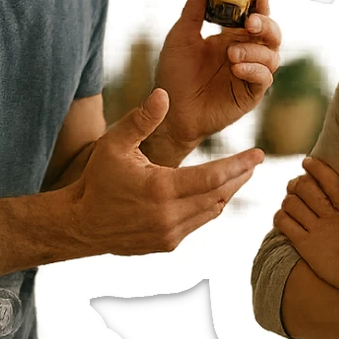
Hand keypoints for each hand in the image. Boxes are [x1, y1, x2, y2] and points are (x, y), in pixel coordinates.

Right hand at [67, 89, 262, 254]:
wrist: (80, 223)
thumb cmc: (97, 179)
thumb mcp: (114, 144)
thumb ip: (141, 119)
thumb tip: (163, 94)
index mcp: (161, 189)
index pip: (213, 177)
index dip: (239, 165)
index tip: (259, 154)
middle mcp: (169, 216)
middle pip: (220, 195)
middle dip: (240, 177)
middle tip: (255, 162)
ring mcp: (170, 234)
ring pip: (212, 211)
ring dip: (227, 192)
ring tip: (240, 175)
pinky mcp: (167, 245)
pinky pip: (198, 223)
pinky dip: (210, 206)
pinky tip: (215, 193)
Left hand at [148, 0, 280, 162]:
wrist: (170, 111)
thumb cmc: (174, 75)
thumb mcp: (180, 37)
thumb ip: (193, 11)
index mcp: (231, 37)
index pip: (254, 16)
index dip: (261, 4)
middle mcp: (246, 53)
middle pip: (271, 34)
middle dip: (266, 24)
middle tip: (250, 22)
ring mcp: (250, 73)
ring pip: (272, 55)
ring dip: (255, 50)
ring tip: (231, 54)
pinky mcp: (250, 94)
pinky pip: (264, 78)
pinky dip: (253, 70)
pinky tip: (236, 67)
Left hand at [272, 156, 338, 290]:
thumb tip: (326, 186)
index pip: (329, 179)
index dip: (316, 167)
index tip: (307, 162)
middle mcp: (331, 216)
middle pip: (305, 187)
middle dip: (295, 184)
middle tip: (293, 187)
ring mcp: (318, 230)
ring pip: (291, 203)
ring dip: (286, 201)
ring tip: (288, 205)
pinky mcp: (305, 244)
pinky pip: (285, 223)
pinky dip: (279, 217)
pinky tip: (282, 218)